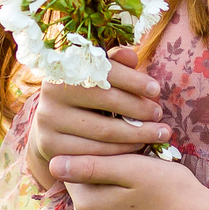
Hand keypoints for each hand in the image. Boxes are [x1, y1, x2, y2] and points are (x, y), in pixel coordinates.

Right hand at [26, 46, 168, 191]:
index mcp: (65, 67)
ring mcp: (49, 121)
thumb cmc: (84, 94)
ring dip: (137, 133)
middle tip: (159, 114)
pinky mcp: (51, 146)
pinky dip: (121, 151)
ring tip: (158, 132)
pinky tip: (137, 146)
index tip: (156, 90)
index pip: (105, 72)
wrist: (51, 124)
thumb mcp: (96, 75)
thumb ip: (114, 64)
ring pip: (104, 131)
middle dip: (139, 109)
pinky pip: (94, 153)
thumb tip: (131, 56)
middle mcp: (51, 92)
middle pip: (107, 102)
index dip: (133, 80)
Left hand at [50, 151, 208, 209]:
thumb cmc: (171, 191)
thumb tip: (53, 164)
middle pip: (85, 201)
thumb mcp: (133, 168)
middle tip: (137, 186)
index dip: (99, 166)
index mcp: (86, 205)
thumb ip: (90, 166)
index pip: (76, 176)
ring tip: (142, 205)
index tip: (123, 166)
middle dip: (102, 191)